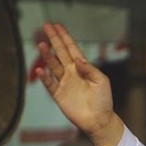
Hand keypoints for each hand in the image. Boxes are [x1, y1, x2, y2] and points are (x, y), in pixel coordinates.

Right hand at [36, 23, 123, 145]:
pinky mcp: (59, 95)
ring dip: (47, 56)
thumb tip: (78, 59)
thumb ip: (90, 69)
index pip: (72, 49)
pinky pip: (49, 84)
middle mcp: (72, 73)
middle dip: (54, 39)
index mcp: (83, 69)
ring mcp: (64, 83)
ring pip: (53, 66)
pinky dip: (45, 77)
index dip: (65, 37)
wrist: (99, 120)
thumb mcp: (101, 82)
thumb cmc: (103, 101)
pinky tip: (41, 69)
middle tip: (46, 26)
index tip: (58, 25)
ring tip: (41, 45)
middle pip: (60, 53)